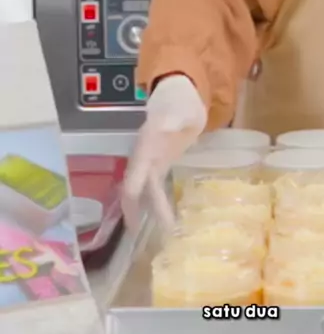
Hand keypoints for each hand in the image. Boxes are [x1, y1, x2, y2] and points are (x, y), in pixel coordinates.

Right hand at [122, 75, 206, 231]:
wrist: (179, 96)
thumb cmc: (179, 101)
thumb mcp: (179, 108)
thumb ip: (174, 118)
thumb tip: (168, 125)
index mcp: (145, 147)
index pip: (134, 177)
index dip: (132, 199)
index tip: (133, 221)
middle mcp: (144, 158)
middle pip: (135, 190)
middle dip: (136, 213)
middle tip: (141, 237)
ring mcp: (151, 162)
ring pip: (145, 192)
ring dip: (148, 212)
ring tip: (159, 235)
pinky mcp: (160, 166)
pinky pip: (155, 189)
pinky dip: (159, 205)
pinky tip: (168, 221)